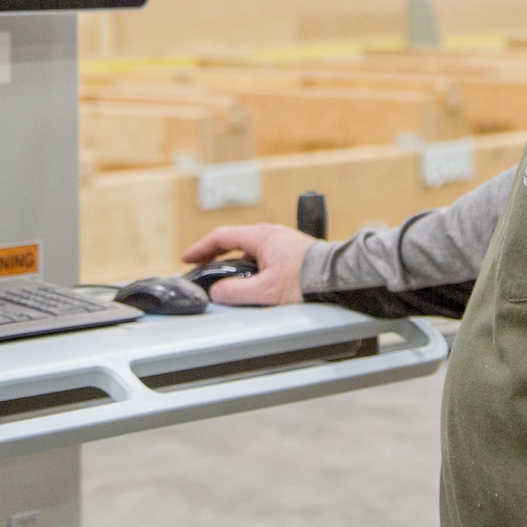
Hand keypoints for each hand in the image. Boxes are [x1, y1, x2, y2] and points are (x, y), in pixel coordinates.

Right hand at [181, 223, 316, 305]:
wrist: (338, 278)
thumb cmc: (307, 280)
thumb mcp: (266, 290)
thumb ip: (236, 292)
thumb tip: (217, 292)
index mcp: (261, 237)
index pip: (221, 237)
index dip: (201, 248)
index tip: (188, 258)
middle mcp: (271, 234)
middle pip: (234, 241)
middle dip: (215, 254)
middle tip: (202, 266)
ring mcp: (282, 241)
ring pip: (249, 249)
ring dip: (233, 260)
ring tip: (225, 276)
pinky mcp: (292, 251)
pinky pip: (263, 254)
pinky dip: (249, 264)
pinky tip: (252, 279)